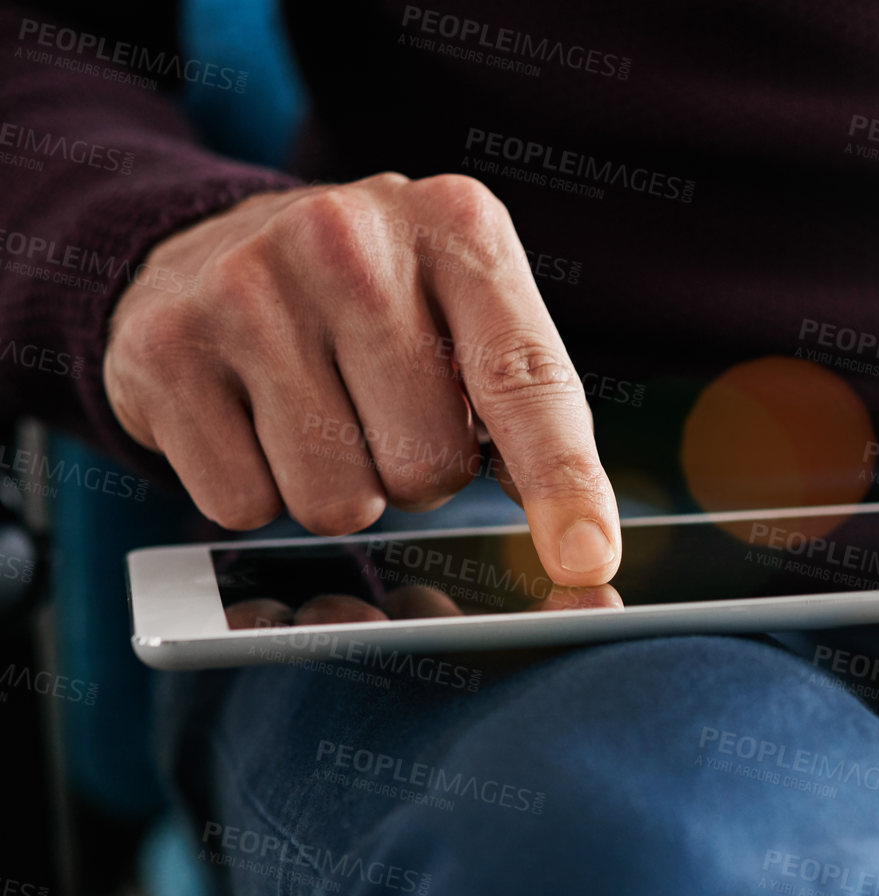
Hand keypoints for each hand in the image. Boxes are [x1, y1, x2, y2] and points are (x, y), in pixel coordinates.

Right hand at [104, 172, 619, 586]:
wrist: (213, 245)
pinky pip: (243, 506)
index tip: (588, 558)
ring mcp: (246, 287)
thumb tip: (583, 550)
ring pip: (337, 501)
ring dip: (342, 490)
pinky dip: (256, 491)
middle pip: (428, 466)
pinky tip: (250, 419)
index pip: (526, 380)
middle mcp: (350, 240)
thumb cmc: (384, 307)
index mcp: (458, 227)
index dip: (563, 482)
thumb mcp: (472, 316)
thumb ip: (534, 415)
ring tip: (321, 412)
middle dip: (419, 473)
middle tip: (387, 414)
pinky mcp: (163, 348)